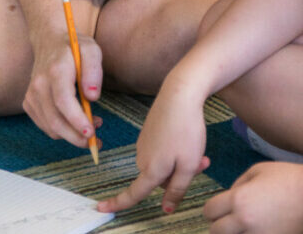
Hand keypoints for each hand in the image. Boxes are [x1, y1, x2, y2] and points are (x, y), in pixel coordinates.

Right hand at [22, 31, 103, 148]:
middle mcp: (39, 85)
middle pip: (55, 120)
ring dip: (71, 134)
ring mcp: (31, 95)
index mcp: (55, 71)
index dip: (76, 120)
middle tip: (96, 141)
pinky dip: (61, 130)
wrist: (48, 40)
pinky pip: (45, 125)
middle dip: (76, 136)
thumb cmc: (74, 46)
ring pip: (50, 127)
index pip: (63, 101)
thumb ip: (94, 70)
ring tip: (93, 125)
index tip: (91, 132)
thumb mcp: (91, 50)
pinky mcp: (29, 103)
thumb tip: (93, 96)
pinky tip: (76, 123)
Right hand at [99, 76, 208, 214]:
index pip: (133, 194)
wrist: (180, 94)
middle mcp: (143, 157)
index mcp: (151, 170)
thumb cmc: (186, 129)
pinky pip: (162, 148)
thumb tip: (166, 209)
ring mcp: (145, 142)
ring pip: (163, 163)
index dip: (117, 204)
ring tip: (198, 147)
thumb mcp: (188, 165)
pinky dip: (176, 148)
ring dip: (180, 161)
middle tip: (202, 162)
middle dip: (178, 176)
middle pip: (159, 179)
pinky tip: (188, 134)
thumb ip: (177, 189)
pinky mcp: (150, 130)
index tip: (100, 208)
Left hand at [203, 161, 302, 233]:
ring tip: (246, 225)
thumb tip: (227, 199)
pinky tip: (259, 229)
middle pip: (216, 232)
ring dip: (235, 233)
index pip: (209, 212)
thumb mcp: (257, 170)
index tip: (219, 208)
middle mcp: (244, 222)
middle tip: (231, 220)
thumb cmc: (287, 177)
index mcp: (239, 200)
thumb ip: (237, 184)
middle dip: (220, 225)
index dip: (212, 209)